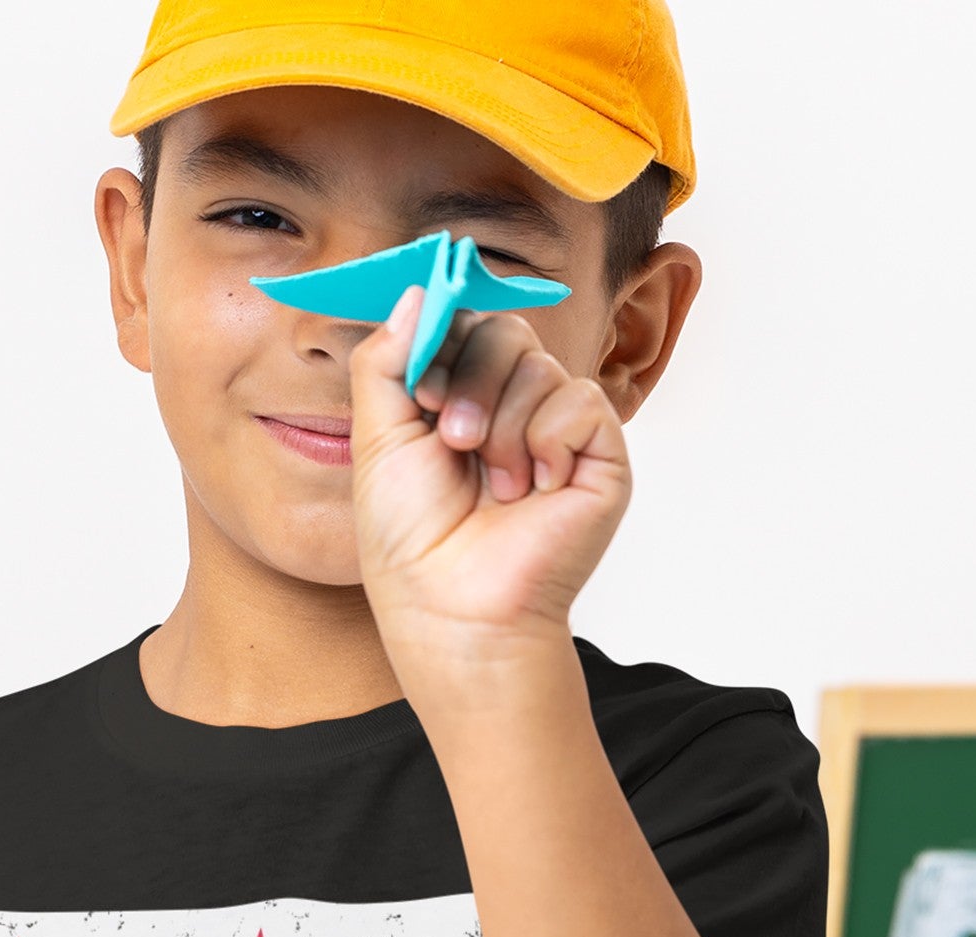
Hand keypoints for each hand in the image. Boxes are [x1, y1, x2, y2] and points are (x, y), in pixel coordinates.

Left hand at [348, 288, 630, 692]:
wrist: (455, 609)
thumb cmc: (411, 544)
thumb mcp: (376, 440)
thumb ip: (385, 359)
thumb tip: (419, 288)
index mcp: (458, 400)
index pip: (464, 324)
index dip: (444, 338)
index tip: (421, 390)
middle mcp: (510, 408)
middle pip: (503, 329)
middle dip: (469, 378)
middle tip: (452, 440)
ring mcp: (557, 431)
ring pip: (538, 363)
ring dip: (502, 424)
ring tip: (492, 485)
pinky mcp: (599, 454)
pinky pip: (578, 400)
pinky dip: (545, 442)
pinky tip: (533, 490)